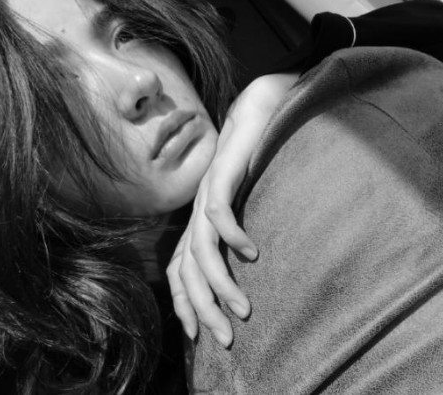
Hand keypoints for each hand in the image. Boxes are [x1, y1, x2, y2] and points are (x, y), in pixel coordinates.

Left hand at [167, 72, 298, 346]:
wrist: (262, 105)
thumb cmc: (260, 156)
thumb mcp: (253, 203)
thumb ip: (247, 231)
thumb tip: (256, 267)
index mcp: (201, 220)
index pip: (180, 270)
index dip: (185, 303)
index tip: (198, 335)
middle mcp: (198, 211)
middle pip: (188, 270)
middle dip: (204, 308)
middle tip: (226, 338)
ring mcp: (207, 193)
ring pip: (200, 248)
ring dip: (220, 282)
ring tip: (243, 309)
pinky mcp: (222, 172)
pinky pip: (218, 209)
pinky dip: (231, 233)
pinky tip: (251, 252)